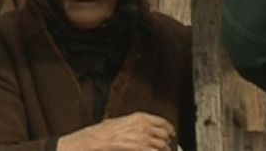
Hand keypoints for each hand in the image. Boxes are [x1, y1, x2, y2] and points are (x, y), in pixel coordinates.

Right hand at [56, 112, 175, 150]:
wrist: (94, 141)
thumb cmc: (102, 134)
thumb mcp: (119, 122)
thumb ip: (133, 125)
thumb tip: (141, 130)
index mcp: (140, 117)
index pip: (164, 123)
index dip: (170, 131)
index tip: (171, 136)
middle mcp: (144, 126)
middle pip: (166, 135)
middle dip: (167, 144)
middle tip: (167, 148)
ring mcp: (144, 138)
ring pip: (163, 146)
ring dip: (163, 150)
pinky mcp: (141, 148)